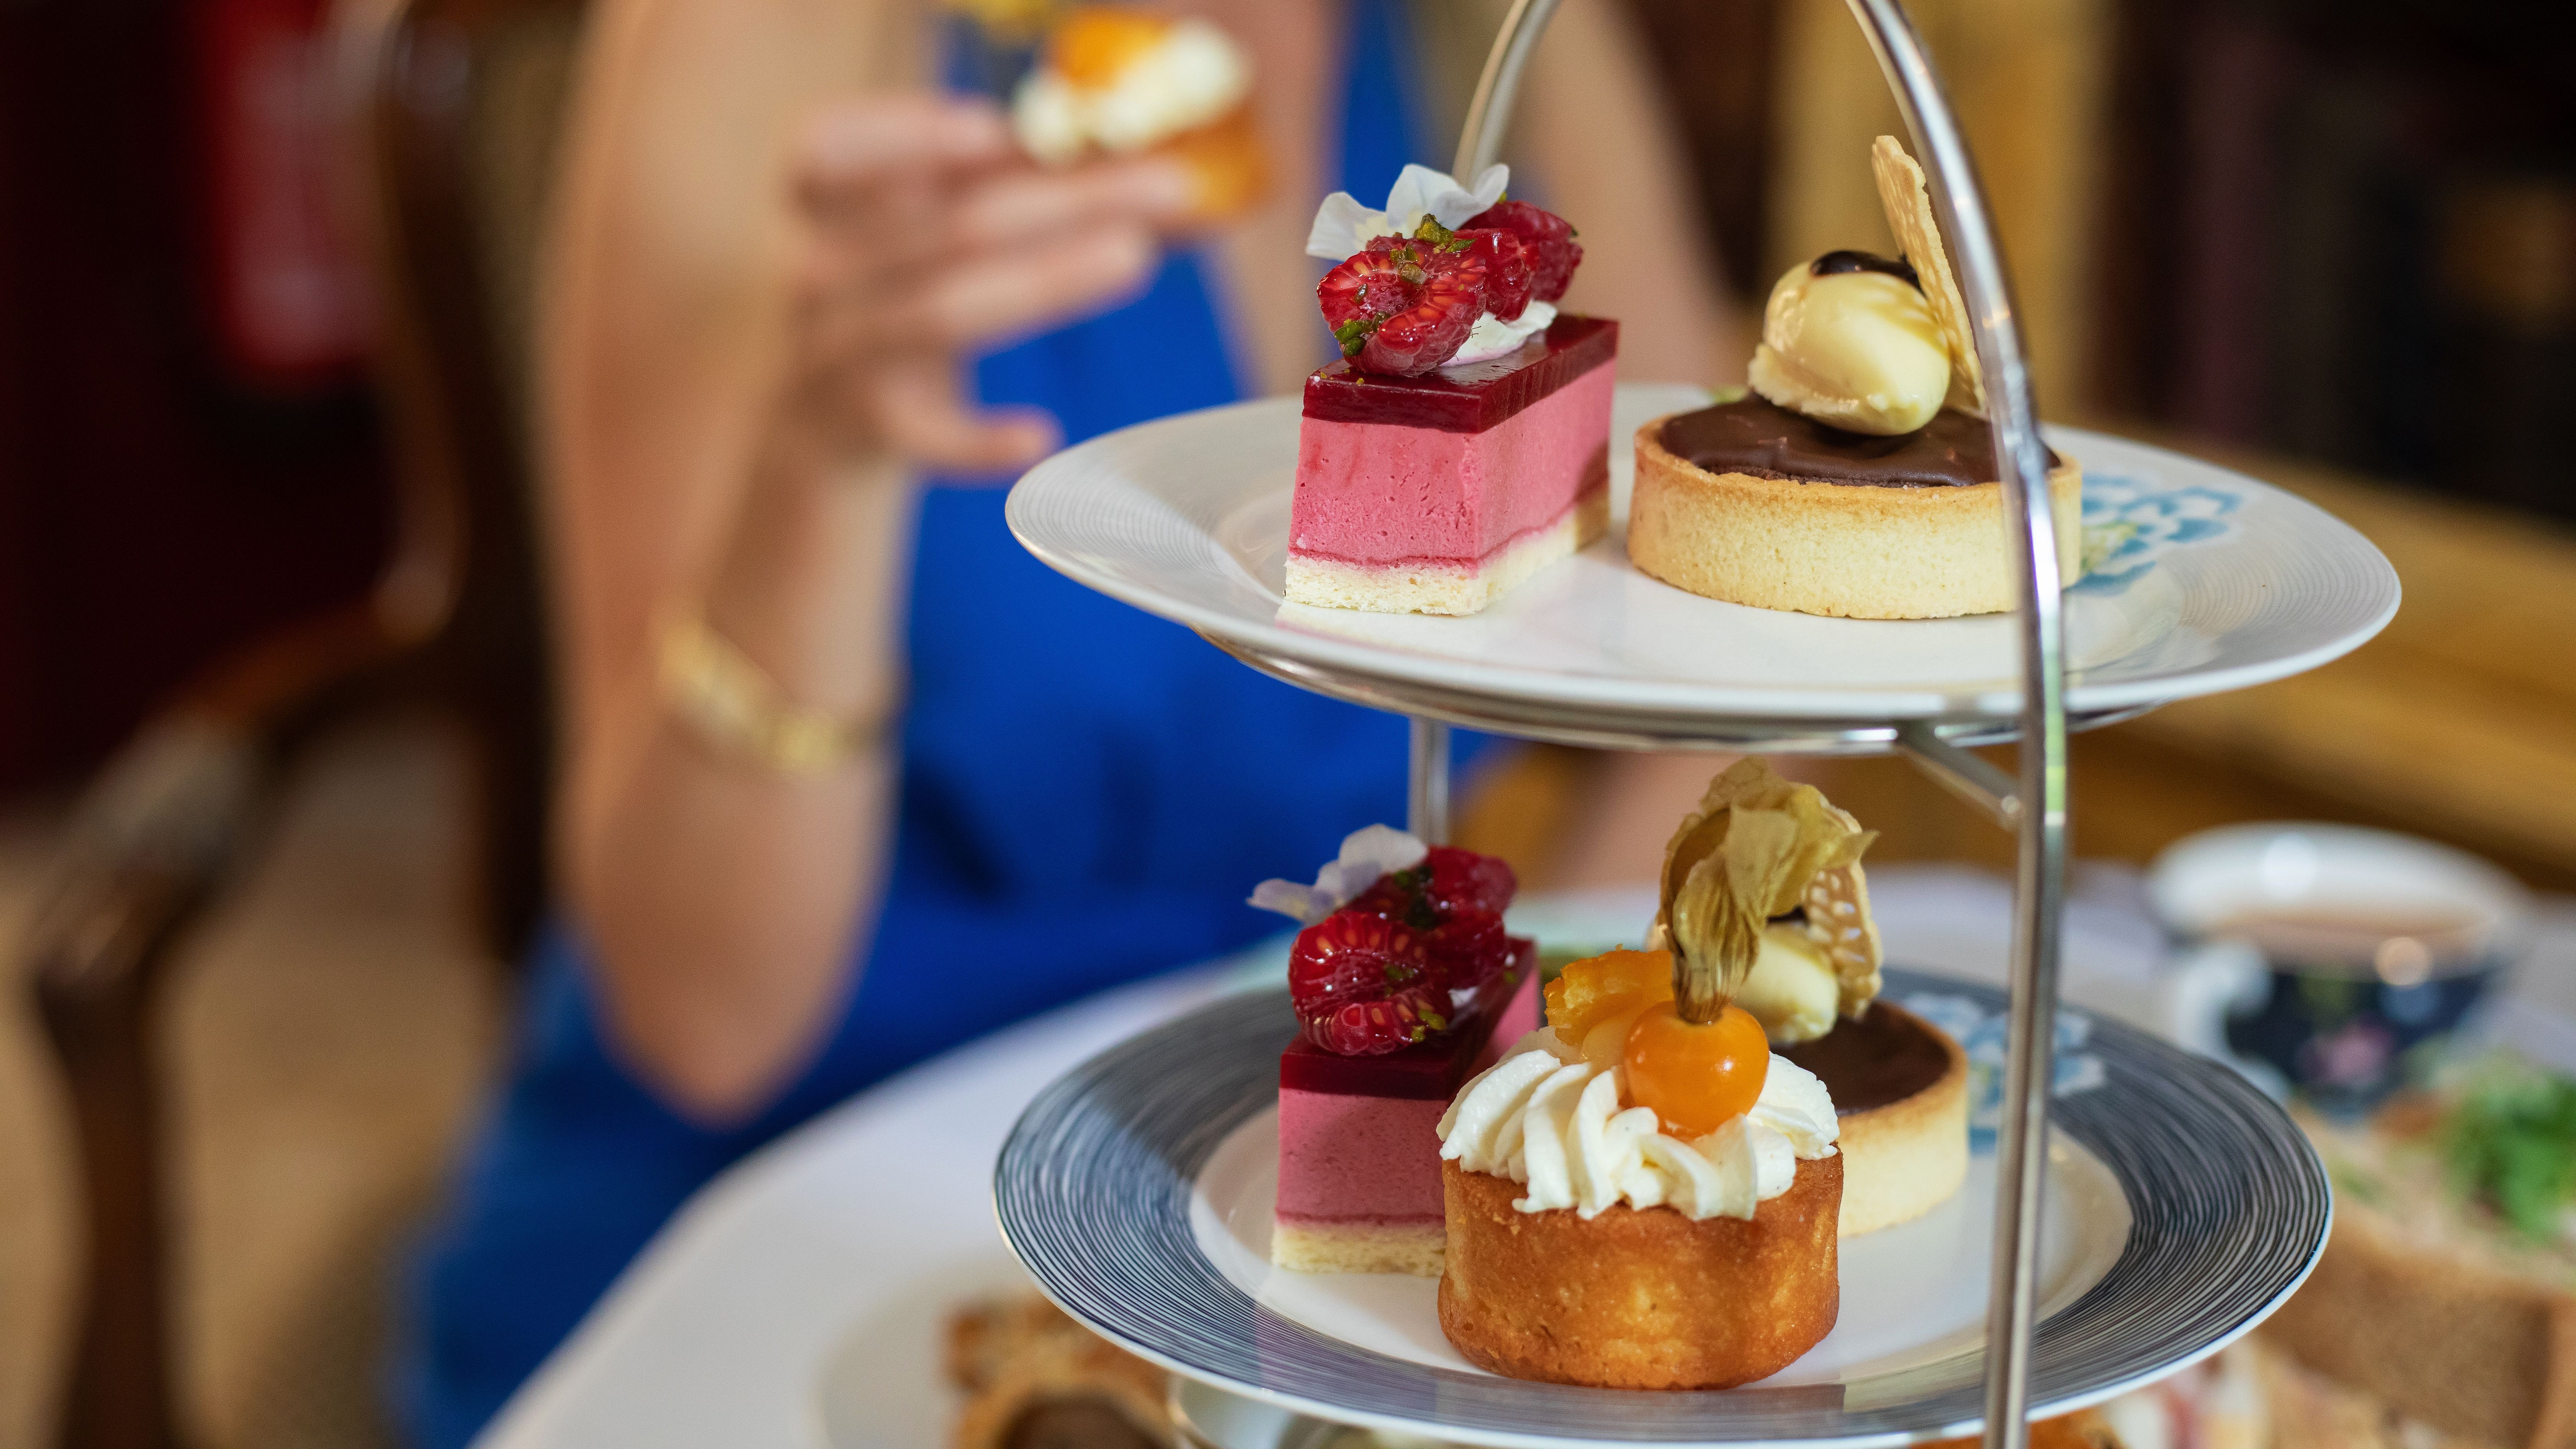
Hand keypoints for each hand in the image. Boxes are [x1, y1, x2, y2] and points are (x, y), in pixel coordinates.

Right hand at [778, 94, 1194, 475]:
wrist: (815, 428)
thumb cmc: (892, 302)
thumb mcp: (917, 238)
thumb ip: (992, 190)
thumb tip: (1122, 160)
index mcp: (825, 212)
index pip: (826, 153)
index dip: (903, 137)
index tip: (991, 131)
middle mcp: (822, 276)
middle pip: (947, 228)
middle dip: (1064, 200)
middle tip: (1168, 185)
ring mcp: (838, 355)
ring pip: (942, 313)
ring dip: (1045, 281)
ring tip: (1135, 254)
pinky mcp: (868, 429)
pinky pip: (925, 436)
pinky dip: (977, 442)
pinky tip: (1038, 436)